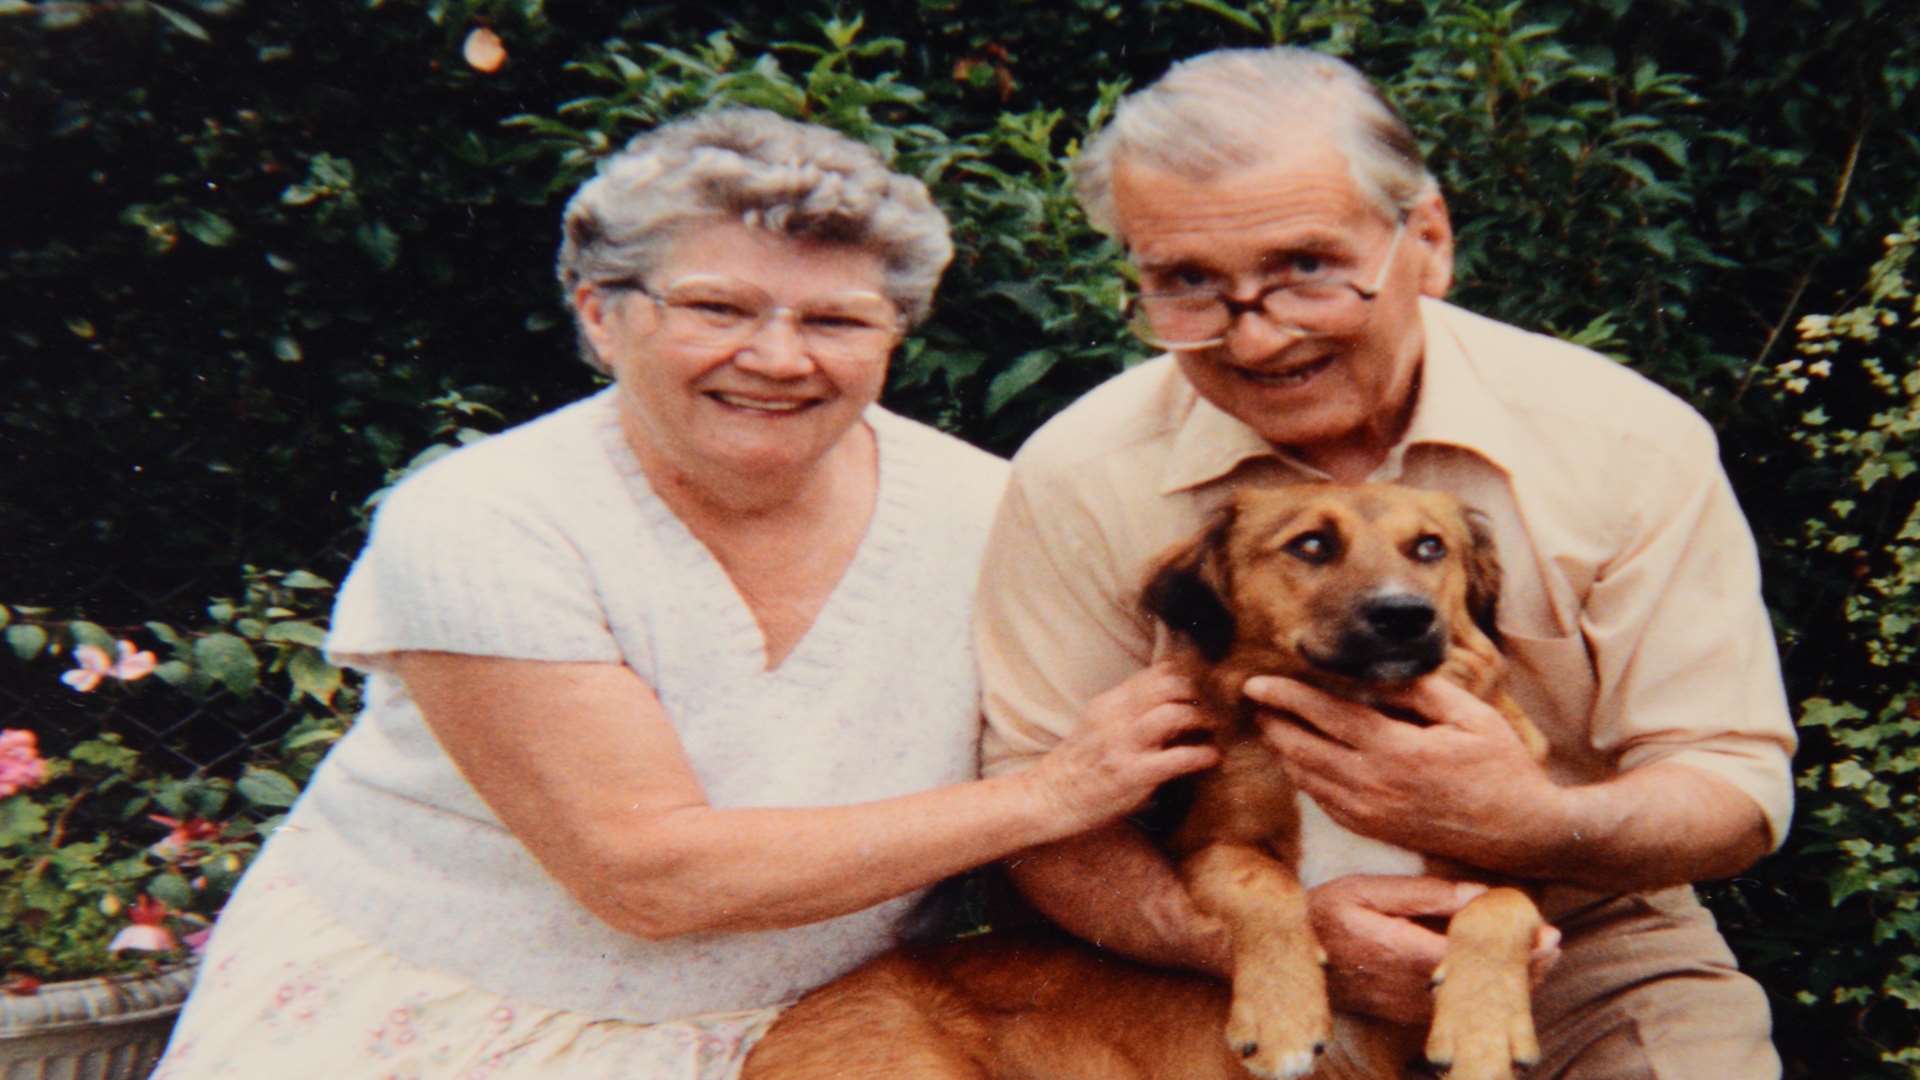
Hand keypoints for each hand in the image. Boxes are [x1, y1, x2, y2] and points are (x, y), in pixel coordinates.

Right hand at [1025, 663, 1218, 833]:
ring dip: (1203, 721)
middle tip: (1215, 710)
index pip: (1158, 671)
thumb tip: (1171, 702)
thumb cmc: (1079, 766)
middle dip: (1201, 694)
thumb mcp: (1098, 726)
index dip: (1190, 676)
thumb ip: (1129, 711)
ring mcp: (1124, 744)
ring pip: (1175, 713)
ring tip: (1213, 732)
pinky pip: (1179, 757)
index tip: (1208, 688)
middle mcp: (1116, 716)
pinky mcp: (1133, 774)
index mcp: (1110, 702)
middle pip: (1170, 684)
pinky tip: (1211, 759)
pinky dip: (1203, 755)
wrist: (1048, 798)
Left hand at [1247, 674, 1561, 868]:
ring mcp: (1370, 813)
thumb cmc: (1502, 768)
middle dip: (1273, 721)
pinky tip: (1300, 761)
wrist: (1522, 834)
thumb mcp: (1470, 717)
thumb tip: (1377, 672)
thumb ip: (1420, 691)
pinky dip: (1303, 778)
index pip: (1324, 716)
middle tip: (1255, 700)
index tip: (1256, 682)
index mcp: (1395, 750)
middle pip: (1302, 748)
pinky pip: (1322, 803)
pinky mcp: (1373, 831)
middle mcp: (1373, 785)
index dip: (1286, 696)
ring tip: (1271, 725)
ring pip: (1306, 778)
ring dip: (1283, 749)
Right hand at [1310, 875, 1560, 1024]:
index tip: (1547, 932)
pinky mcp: (1406, 1017)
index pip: (1475, 954)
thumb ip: (1423, 895)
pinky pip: (1458, 1011)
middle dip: (1524, 965)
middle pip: (1484, 983)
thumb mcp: (1366, 891)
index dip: (1514, 947)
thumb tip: (1477, 895)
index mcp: (1404, 952)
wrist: (1290, 958)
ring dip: (1511, 983)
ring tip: (1542, 960)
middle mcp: (1412, 988)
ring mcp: (1409, 1008)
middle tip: (1555, 943)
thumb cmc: (1326, 914)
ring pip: (1476, 1002)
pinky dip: (1487, 995)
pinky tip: (1506, 980)